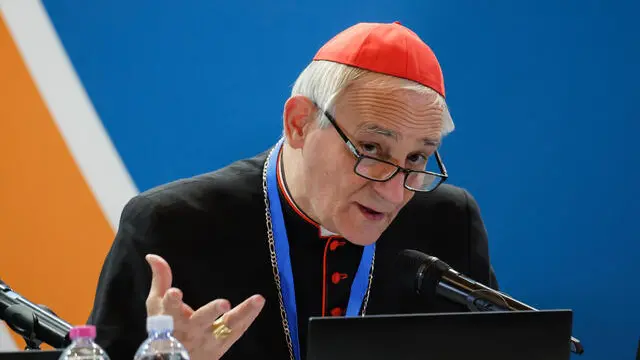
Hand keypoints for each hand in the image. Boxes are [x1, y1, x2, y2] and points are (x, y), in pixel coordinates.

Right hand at [145, 254, 264, 359]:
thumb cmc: (164, 330)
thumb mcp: (157, 307)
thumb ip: (160, 280)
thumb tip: (152, 256)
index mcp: (171, 319)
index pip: (170, 309)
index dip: (172, 301)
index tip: (175, 292)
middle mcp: (191, 330)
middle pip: (201, 320)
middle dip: (211, 311)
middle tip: (224, 303)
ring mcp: (208, 339)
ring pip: (227, 327)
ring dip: (242, 314)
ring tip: (257, 300)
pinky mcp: (222, 345)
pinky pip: (237, 330)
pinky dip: (248, 316)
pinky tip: (258, 302)